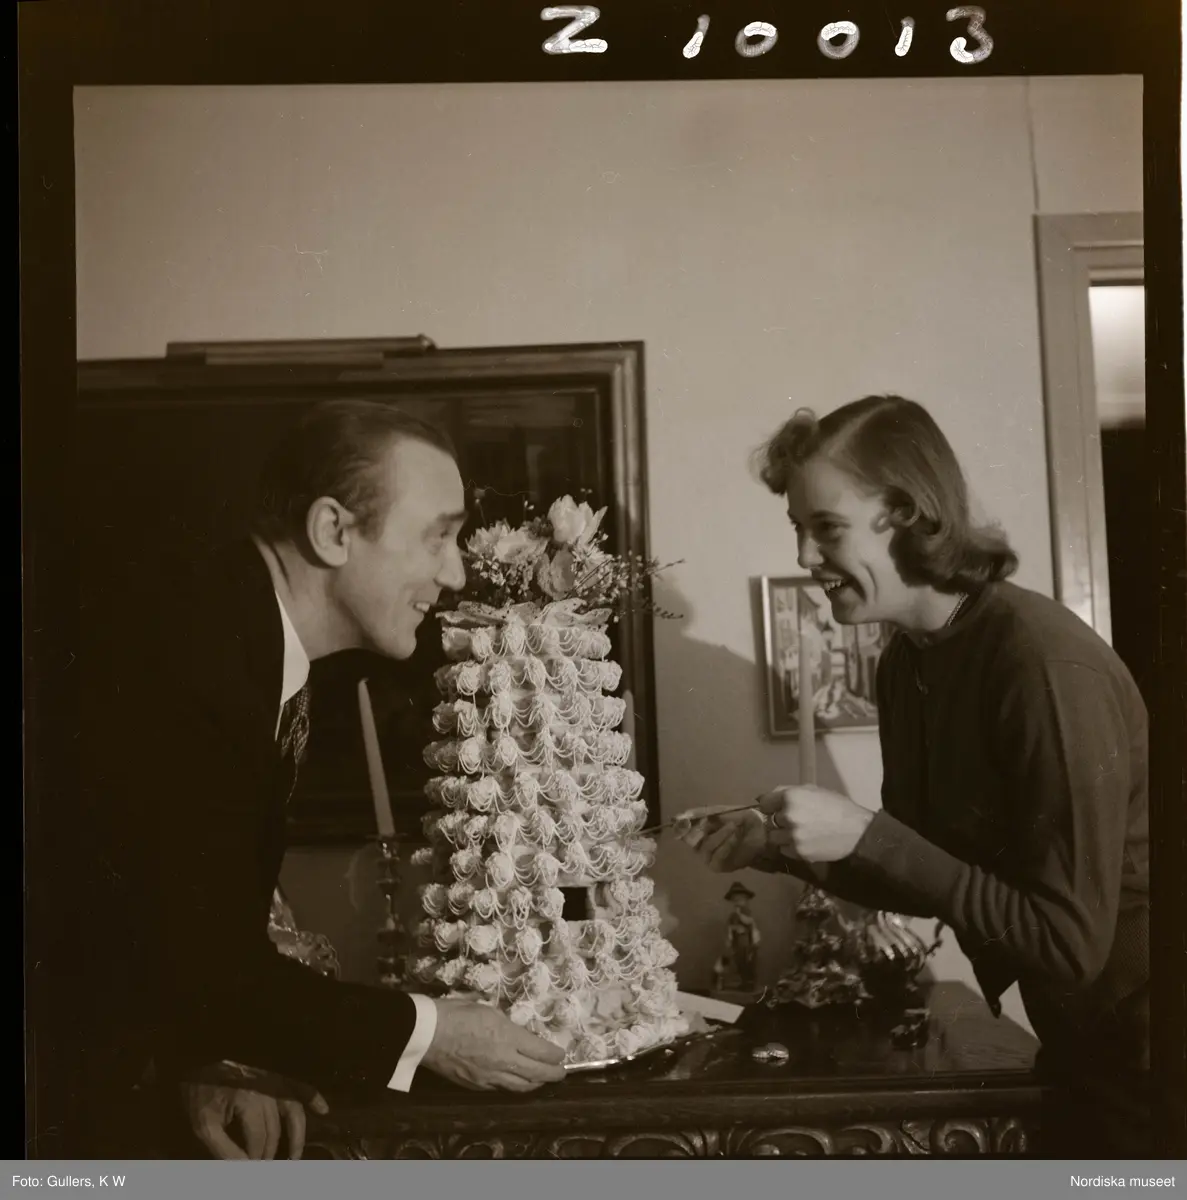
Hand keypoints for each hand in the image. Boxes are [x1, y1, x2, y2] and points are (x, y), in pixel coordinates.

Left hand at [182, 1080, 327, 1159]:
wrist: (201, 1062)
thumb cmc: (201, 1093)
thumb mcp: (204, 1125)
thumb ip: (225, 1149)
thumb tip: (245, 1167)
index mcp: (248, 1101)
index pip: (259, 1139)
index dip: (255, 1158)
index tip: (251, 1169)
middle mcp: (266, 1091)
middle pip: (274, 1129)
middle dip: (269, 1152)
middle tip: (263, 1166)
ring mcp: (274, 1082)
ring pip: (293, 1111)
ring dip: (297, 1135)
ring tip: (295, 1155)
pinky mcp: (275, 1077)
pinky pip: (299, 1087)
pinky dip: (313, 1097)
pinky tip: (323, 1110)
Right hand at [421, 998, 567, 1091]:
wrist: (427, 1033)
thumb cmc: (456, 1013)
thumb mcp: (488, 1010)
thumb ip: (506, 1025)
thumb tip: (517, 1033)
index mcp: (507, 1037)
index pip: (541, 1052)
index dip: (555, 1055)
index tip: (561, 1055)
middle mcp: (503, 1060)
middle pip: (536, 1074)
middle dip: (553, 1074)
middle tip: (561, 1073)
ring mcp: (489, 1076)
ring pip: (521, 1087)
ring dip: (535, 1084)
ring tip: (542, 1080)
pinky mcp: (476, 1086)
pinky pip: (501, 1089)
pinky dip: (514, 1087)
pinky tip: (516, 1083)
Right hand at [673, 804, 767, 872]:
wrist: (762, 829)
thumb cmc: (741, 818)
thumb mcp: (719, 811)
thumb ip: (699, 814)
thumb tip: (676, 818)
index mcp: (698, 831)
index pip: (681, 831)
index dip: (681, 826)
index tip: (683, 820)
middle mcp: (700, 846)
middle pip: (691, 840)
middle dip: (703, 829)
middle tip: (714, 820)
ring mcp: (710, 857)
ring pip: (706, 847)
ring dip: (721, 835)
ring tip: (734, 826)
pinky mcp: (721, 866)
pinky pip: (718, 857)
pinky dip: (727, 845)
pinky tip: (735, 836)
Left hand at [758, 785, 874, 862]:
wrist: (857, 831)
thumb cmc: (837, 806)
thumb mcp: (813, 791)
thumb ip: (787, 792)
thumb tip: (762, 799)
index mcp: (791, 797)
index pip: (765, 802)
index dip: (770, 805)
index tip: (775, 808)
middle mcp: (788, 816)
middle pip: (769, 820)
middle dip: (778, 821)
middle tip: (791, 822)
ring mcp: (792, 836)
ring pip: (774, 837)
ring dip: (781, 835)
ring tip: (796, 834)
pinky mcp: (798, 853)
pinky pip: (784, 850)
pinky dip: (790, 847)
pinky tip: (803, 842)